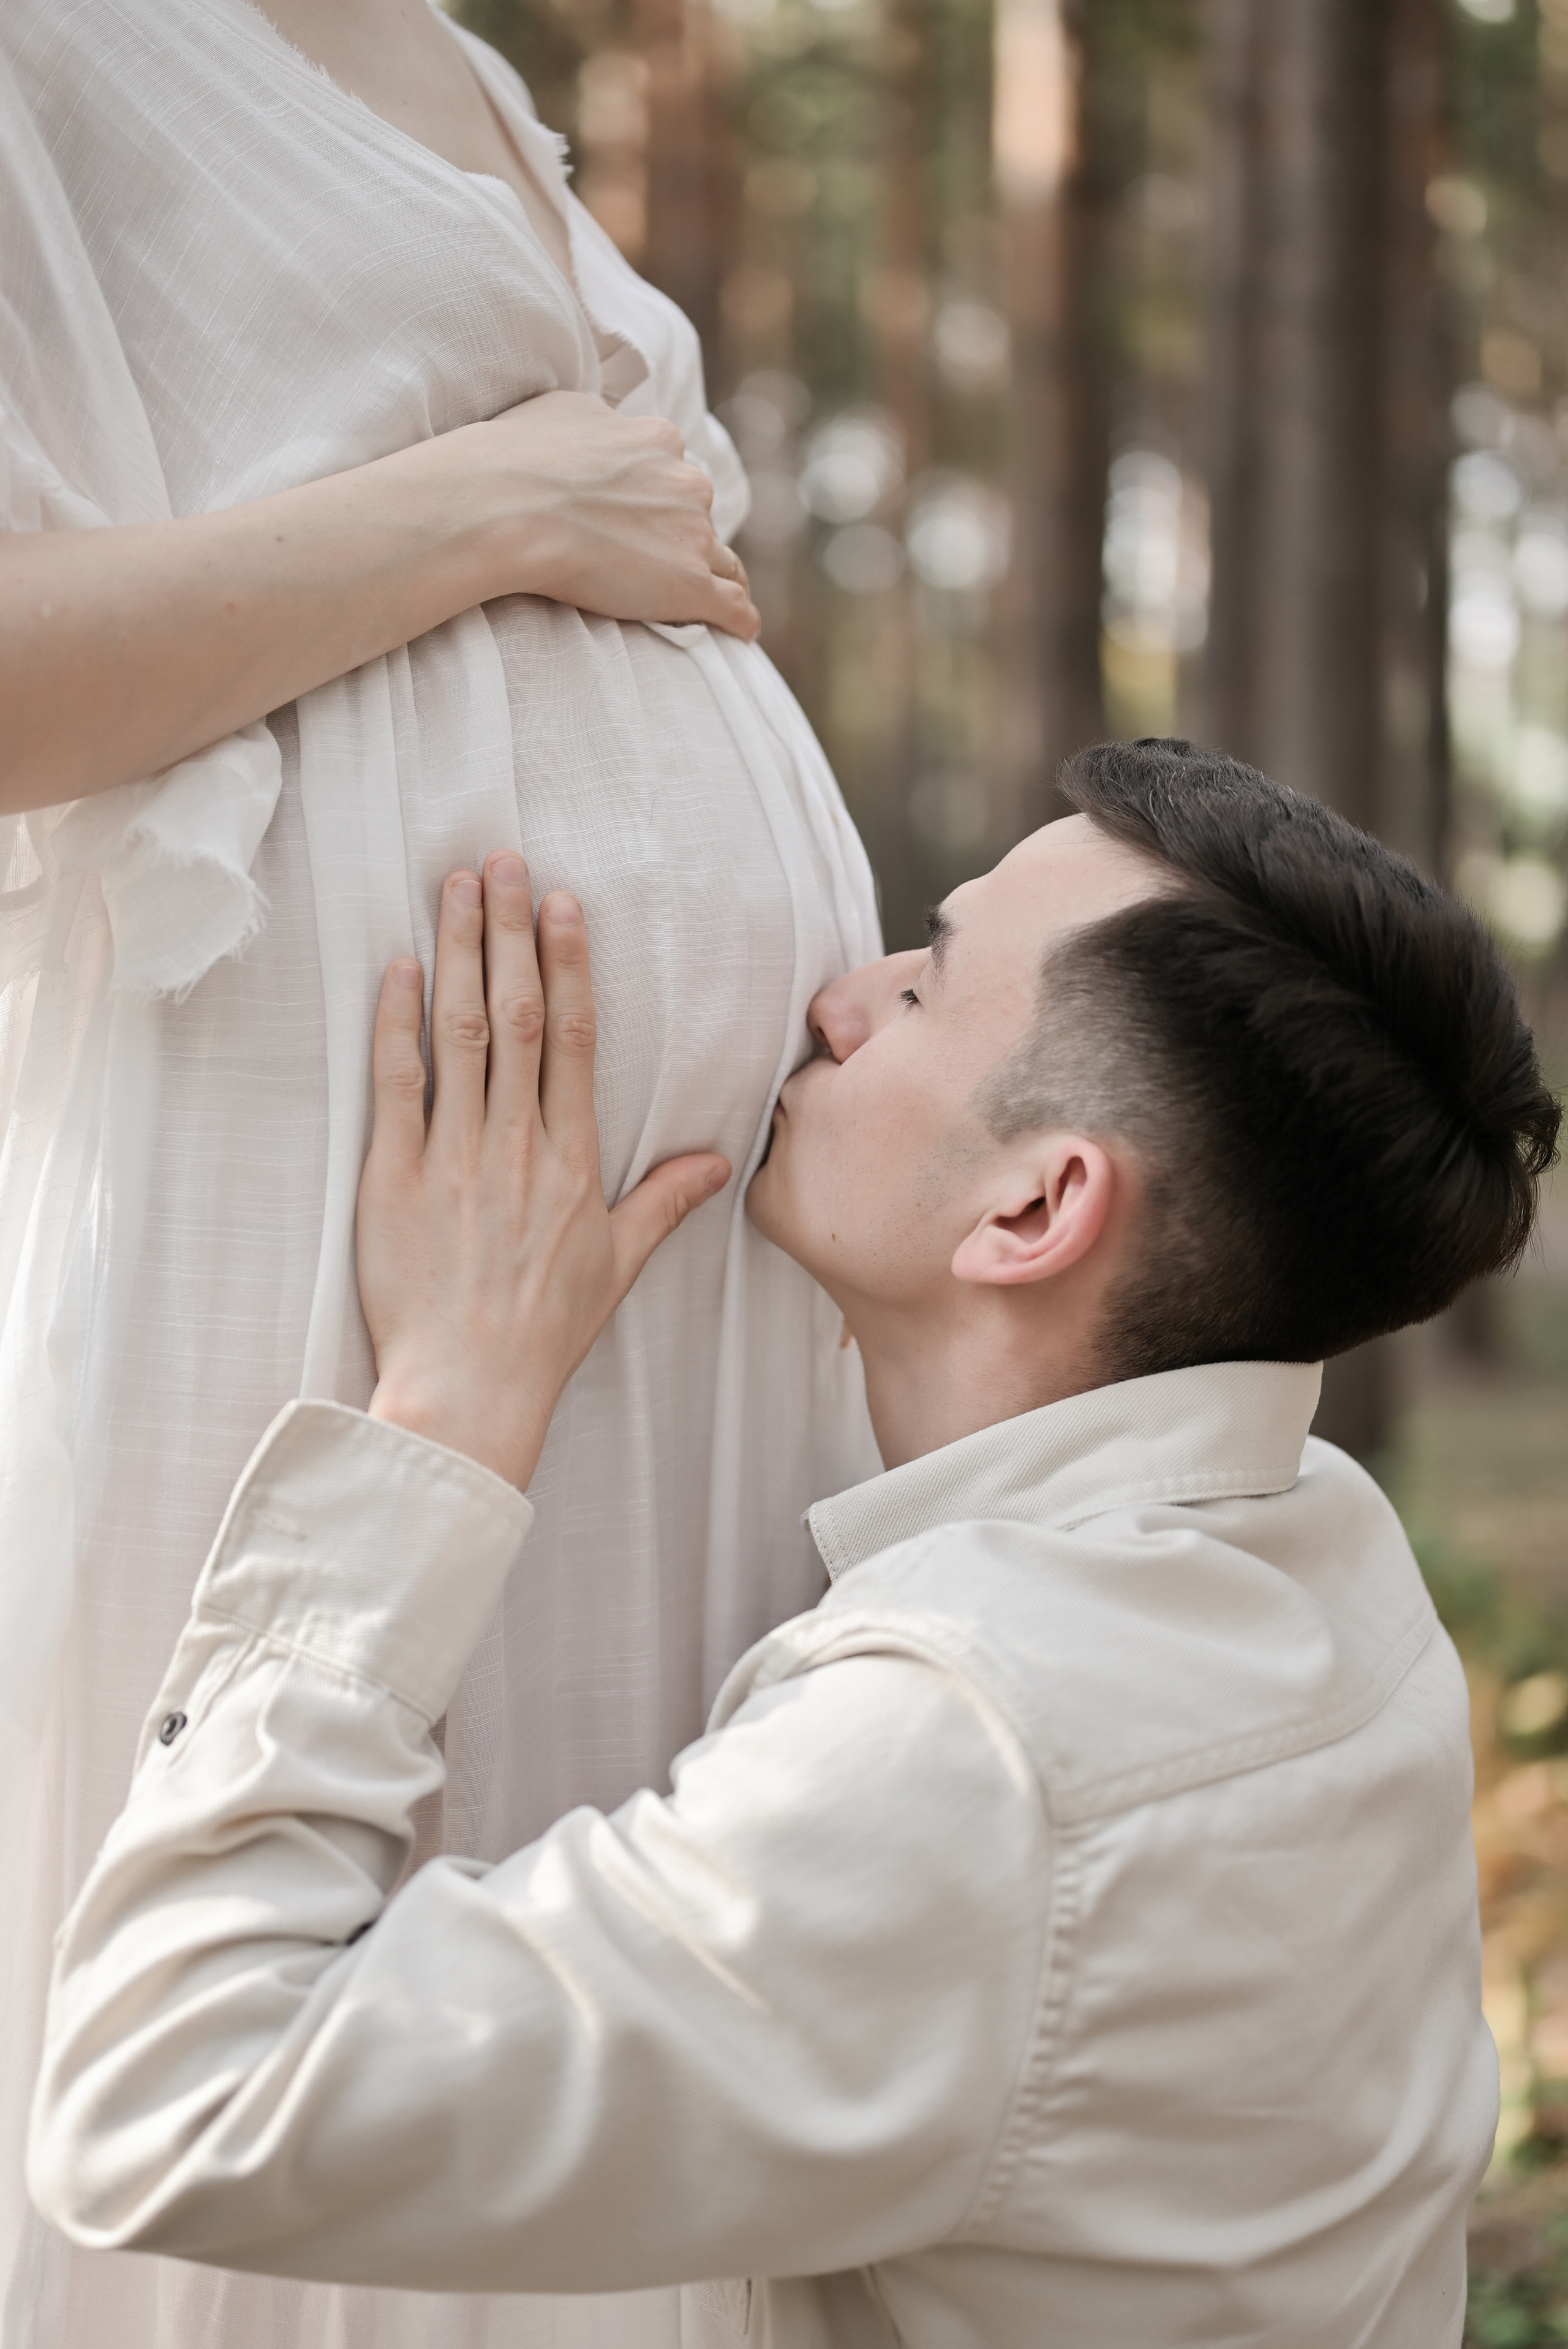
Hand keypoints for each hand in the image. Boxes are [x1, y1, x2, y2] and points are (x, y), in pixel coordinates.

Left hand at [357, 855, 730, 1486]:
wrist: (469, 1391)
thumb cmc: (541, 1333)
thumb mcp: (617, 1266)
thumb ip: (664, 1203)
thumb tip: (718, 1163)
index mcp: (574, 1161)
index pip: (575, 1039)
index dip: (569, 963)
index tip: (562, 903)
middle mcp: (519, 1146)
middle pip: (519, 1015)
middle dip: (511, 931)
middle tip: (502, 860)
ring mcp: (456, 1158)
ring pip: (463, 1034)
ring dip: (459, 953)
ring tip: (455, 887)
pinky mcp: (396, 1180)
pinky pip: (400, 1086)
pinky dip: (397, 1024)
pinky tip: (398, 970)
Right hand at [438, 391, 759, 640]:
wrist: (505, 508)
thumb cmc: (516, 460)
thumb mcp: (563, 409)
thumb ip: (597, 420)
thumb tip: (603, 423)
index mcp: (658, 439)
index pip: (675, 474)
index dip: (660, 501)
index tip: (642, 522)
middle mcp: (686, 482)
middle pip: (699, 516)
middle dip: (682, 538)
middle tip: (653, 564)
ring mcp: (694, 536)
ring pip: (724, 563)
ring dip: (715, 580)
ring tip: (707, 604)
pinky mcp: (692, 587)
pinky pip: (736, 608)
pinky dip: (739, 621)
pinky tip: (738, 632)